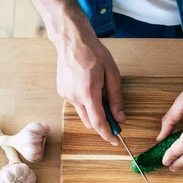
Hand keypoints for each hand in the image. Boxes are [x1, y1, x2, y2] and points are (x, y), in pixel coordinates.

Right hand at [54, 19, 123, 145]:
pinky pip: (76, 104)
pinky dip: (85, 103)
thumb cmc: (94, 53)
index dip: (108, 135)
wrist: (72, 40)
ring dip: (93, 112)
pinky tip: (89, 86)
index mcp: (88, 94)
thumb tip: (120, 118)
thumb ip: (116, 99)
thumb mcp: (112, 75)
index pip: (99, 123)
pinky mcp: (62, 92)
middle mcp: (74, 97)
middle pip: (90, 122)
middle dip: (102, 124)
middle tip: (115, 117)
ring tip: (101, 94)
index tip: (116, 141)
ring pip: (83, 114)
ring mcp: (66, 95)